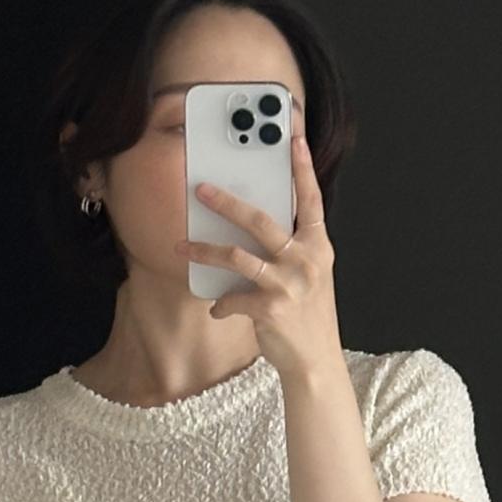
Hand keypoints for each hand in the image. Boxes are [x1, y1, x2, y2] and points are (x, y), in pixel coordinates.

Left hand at [175, 121, 341, 384]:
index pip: (311, 199)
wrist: (316, 362)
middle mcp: (306, 260)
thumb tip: (252, 226)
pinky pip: (233, 297)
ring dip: (205, 251)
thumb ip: (291, 249)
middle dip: (227, 202)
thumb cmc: (307, 316)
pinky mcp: (272, 309)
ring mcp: (290, 284)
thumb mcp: (309, 276)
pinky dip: (221, 304)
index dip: (302, 168)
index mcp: (318, 246)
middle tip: (201, 190)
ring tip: (183, 246)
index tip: (293, 138)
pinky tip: (217, 309)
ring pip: (238, 257)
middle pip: (261, 220)